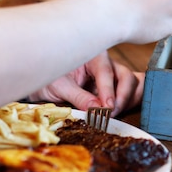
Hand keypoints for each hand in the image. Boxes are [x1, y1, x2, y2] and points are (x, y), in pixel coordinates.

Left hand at [28, 51, 143, 115]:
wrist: (42, 83)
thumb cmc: (49, 79)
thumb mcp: (60, 88)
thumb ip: (79, 97)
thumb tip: (96, 109)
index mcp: (92, 54)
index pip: (105, 71)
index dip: (108, 90)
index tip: (108, 107)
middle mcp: (105, 62)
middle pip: (125, 76)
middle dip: (122, 96)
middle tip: (112, 114)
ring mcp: (111, 74)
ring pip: (129, 84)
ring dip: (124, 101)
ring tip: (110, 116)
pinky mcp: (111, 86)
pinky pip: (125, 94)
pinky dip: (122, 105)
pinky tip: (111, 114)